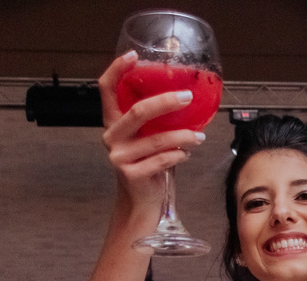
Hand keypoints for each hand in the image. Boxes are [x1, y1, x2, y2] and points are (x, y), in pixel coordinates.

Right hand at [99, 52, 206, 207]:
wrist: (141, 198)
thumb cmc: (148, 162)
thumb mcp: (147, 136)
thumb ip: (156, 119)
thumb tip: (187, 94)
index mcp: (113, 121)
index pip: (106, 89)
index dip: (116, 70)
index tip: (133, 55)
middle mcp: (112, 137)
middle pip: (138, 111)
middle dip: (166, 102)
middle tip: (188, 97)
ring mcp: (119, 156)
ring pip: (156, 139)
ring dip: (183, 136)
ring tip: (199, 136)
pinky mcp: (131, 174)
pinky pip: (161, 159)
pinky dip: (178, 155)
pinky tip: (187, 154)